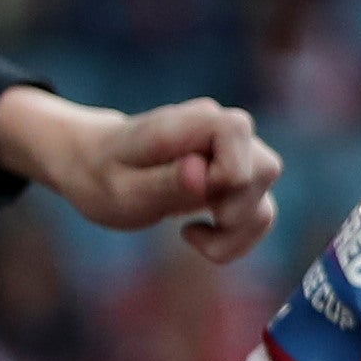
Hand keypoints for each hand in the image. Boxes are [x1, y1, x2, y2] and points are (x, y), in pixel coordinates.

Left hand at [0, 83, 278, 259]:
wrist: (95, 168)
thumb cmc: (101, 176)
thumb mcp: (119, 188)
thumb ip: (163, 181)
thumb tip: (202, 172)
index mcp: (189, 122)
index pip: (237, 131)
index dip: (229, 171)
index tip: (196, 195)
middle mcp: (221, 129)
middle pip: (266, 168)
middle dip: (236, 209)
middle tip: (187, 222)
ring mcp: (235, 154)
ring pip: (266, 198)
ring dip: (237, 231)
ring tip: (190, 235)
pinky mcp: (238, 180)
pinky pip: (260, 213)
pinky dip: (237, 238)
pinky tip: (197, 235)